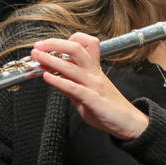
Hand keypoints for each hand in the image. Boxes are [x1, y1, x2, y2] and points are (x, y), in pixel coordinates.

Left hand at [32, 33, 148, 140]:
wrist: (128, 122)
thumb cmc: (108, 108)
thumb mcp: (86, 94)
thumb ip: (70, 86)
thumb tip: (53, 78)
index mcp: (93, 69)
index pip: (82, 45)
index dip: (63, 42)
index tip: (45, 46)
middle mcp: (94, 73)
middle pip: (76, 48)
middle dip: (54, 44)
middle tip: (38, 46)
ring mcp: (94, 84)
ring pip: (72, 66)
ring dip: (51, 60)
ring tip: (37, 57)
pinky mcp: (93, 99)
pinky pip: (74, 87)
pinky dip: (58, 81)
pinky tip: (47, 77)